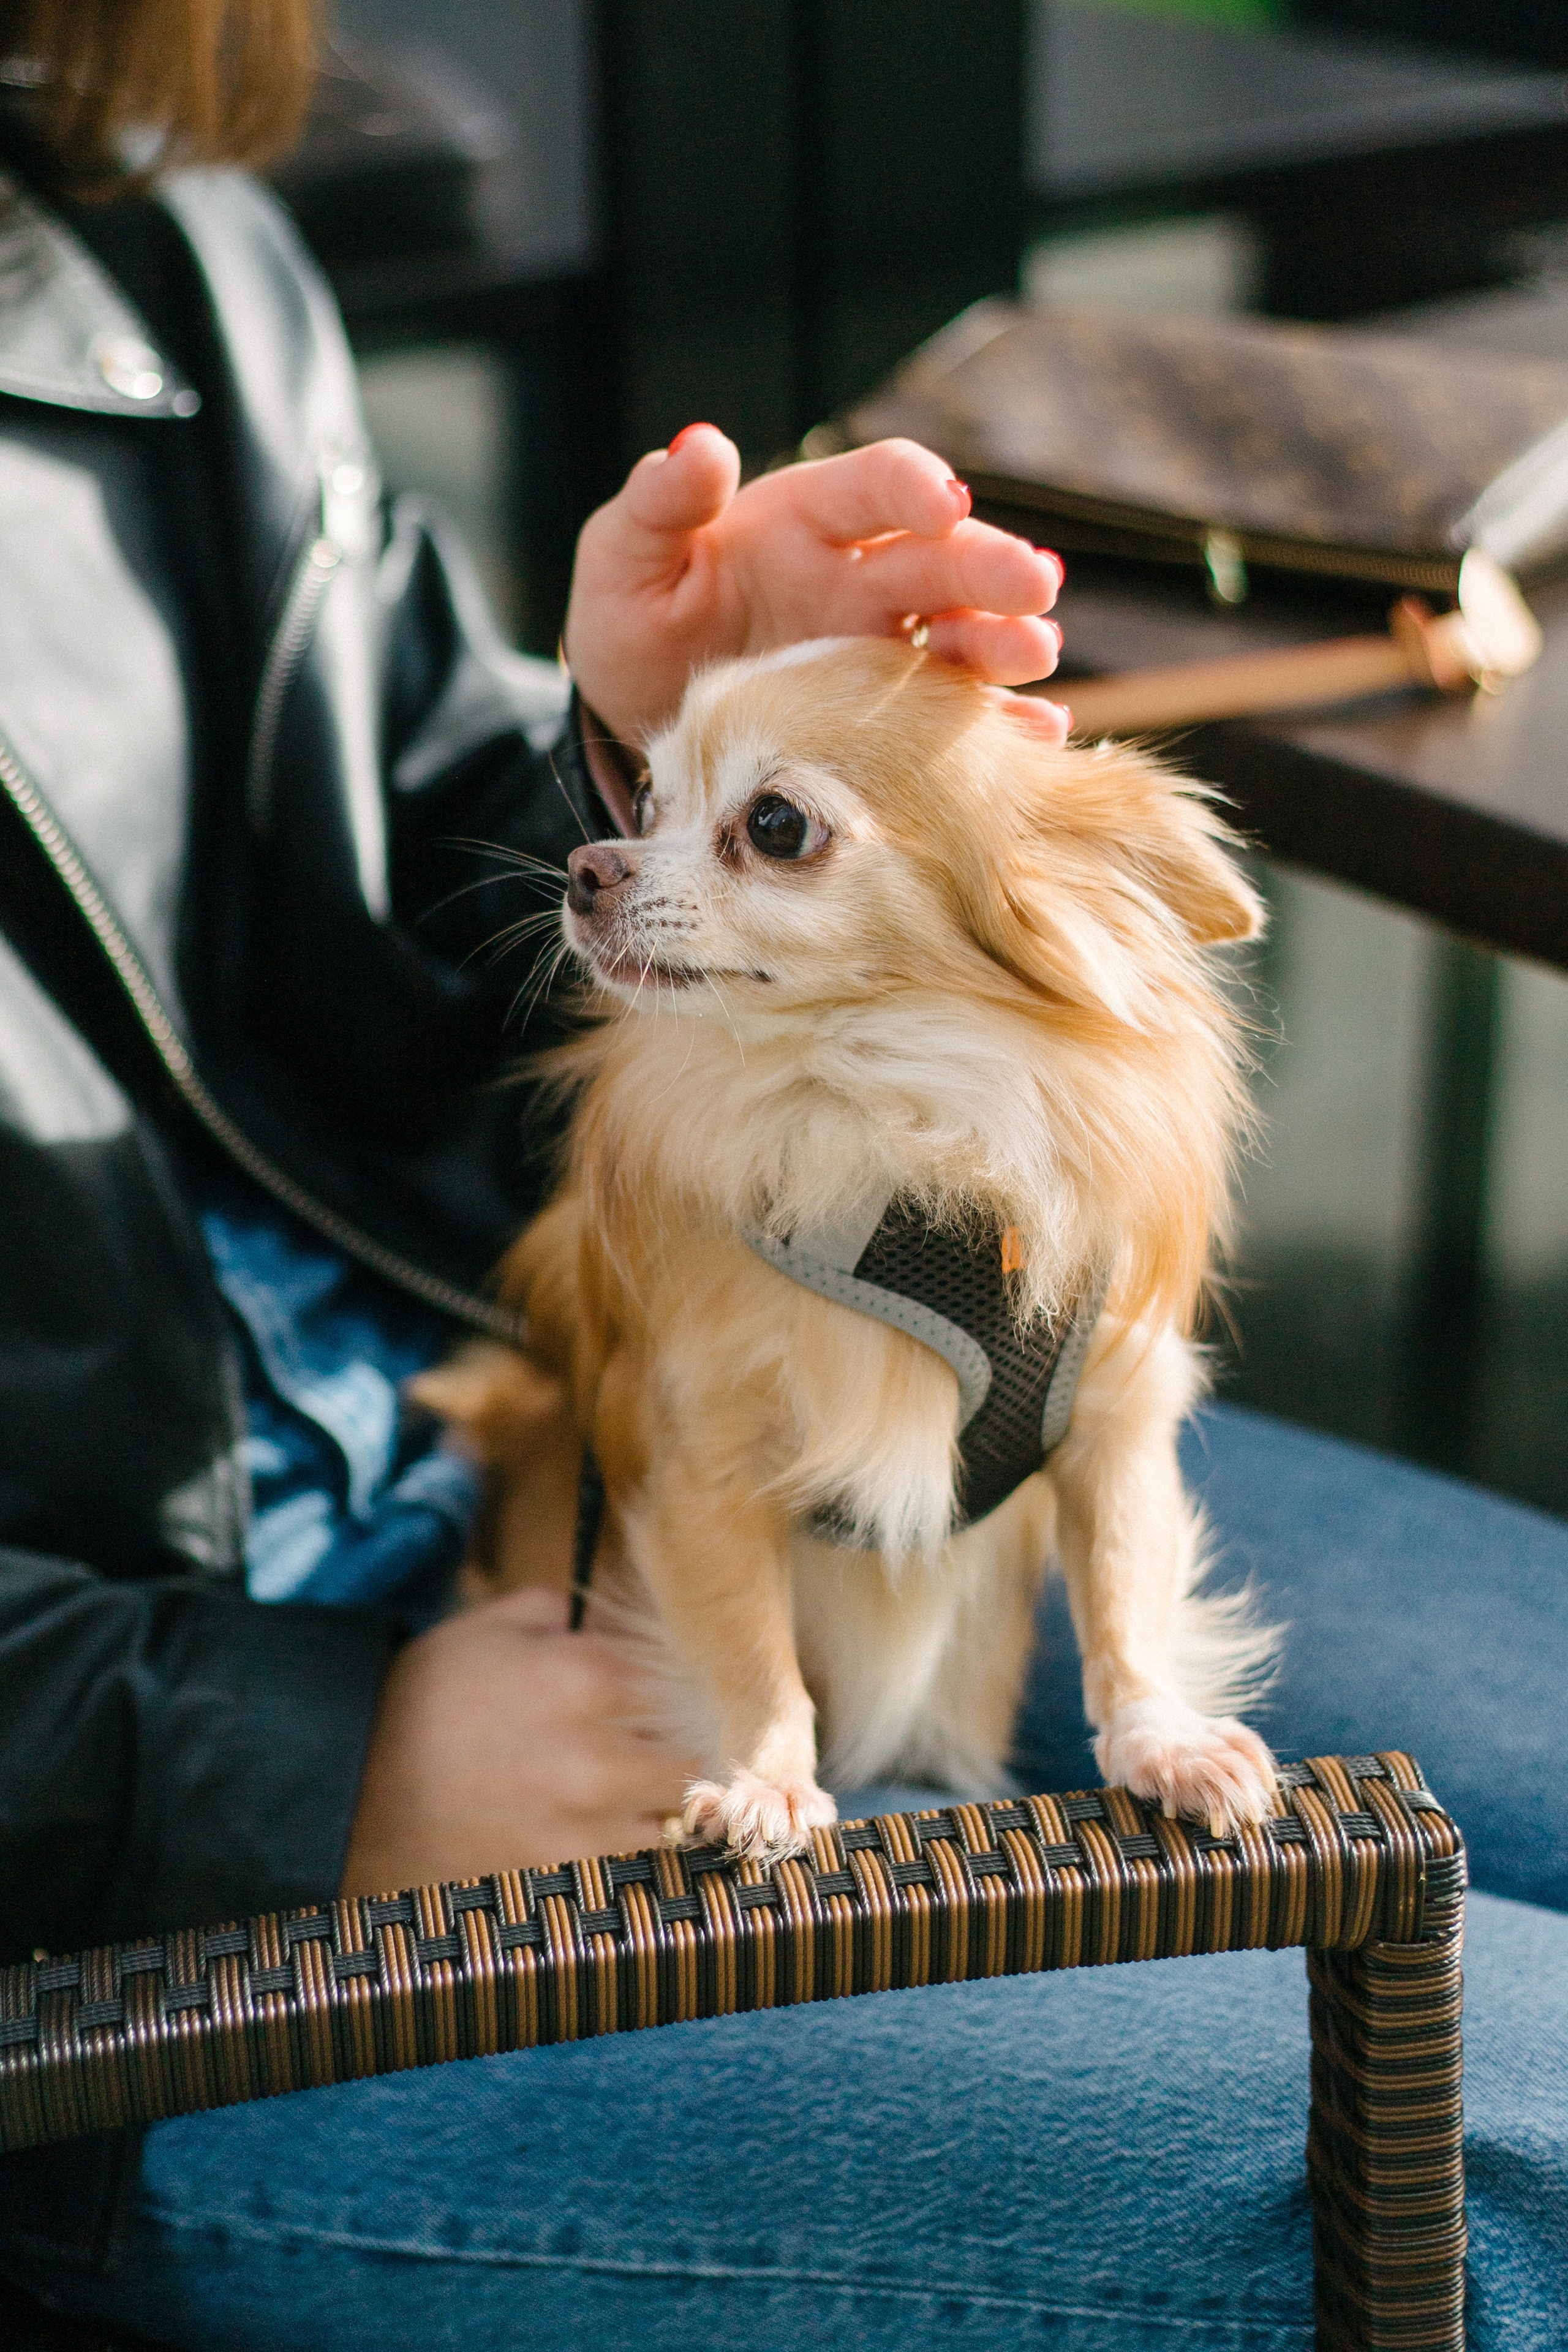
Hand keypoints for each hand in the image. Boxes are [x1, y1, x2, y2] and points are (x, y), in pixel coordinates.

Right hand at [341, 1586, 697, 1894]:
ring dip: (682, 1811)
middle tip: (695, 1751)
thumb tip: (607, 1620)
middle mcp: (601, 1757)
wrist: (349, 1798)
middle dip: (704, 1753)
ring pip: (685, 1824)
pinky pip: (642, 1873)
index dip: (700, 1687)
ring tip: (664, 1799)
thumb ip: (562, 1610)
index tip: (696, 1695)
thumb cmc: (421, 1703)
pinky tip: (625, 1839)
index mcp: (588, 1677)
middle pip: (706, 1759)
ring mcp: (588, 1830)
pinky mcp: (568, 1883)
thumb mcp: (487, 1627)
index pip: (696, 1680)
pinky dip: (645, 1857)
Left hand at [563, 423, 1067, 747]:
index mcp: (804, 518)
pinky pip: (951, 713)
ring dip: (1003, 642)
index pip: (874, 484)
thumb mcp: (621, 562)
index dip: (913, 485)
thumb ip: (656, 505)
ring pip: (961, 634)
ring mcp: (881, 647)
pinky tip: (1036, 739)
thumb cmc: (633, 623)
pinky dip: (997, 725)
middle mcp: (859, 576)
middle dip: (990, 567)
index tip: (942, 503)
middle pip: (940, 558)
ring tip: (1037, 656)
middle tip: (1035, 585)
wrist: (642, 719)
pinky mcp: (889, 713)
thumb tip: (702, 446)